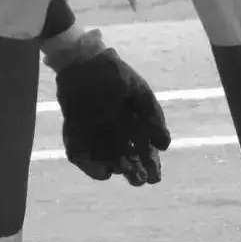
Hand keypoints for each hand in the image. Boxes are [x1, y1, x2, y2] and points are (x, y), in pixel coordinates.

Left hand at [52, 33, 170, 185]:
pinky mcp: (76, 135)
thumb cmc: (113, 73)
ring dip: (116, 169)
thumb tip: (164, 145)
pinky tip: (104, 172)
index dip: (151, 166)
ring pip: (107, 161)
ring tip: (123, 172)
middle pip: (127, 161)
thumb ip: (153, 116)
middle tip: (139, 180)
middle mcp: (116, 134)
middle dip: (135, 173)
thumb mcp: (138, 91)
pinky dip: (90, 166)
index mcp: (134, 125)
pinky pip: (82, 156)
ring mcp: (96, 136)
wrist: (83, 60)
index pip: (145, 152)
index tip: (154, 177)